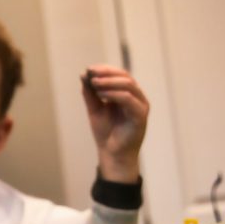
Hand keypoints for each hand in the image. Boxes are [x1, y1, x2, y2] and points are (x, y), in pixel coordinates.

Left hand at [82, 65, 148, 182]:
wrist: (112, 154)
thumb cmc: (106, 133)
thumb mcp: (94, 109)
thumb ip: (90, 93)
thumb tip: (84, 74)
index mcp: (127, 94)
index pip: (119, 75)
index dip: (105, 69)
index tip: (89, 69)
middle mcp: (136, 98)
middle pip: (125, 77)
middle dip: (107, 73)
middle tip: (91, 73)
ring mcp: (140, 106)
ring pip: (129, 85)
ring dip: (110, 81)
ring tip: (94, 83)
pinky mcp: (140, 116)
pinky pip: (129, 99)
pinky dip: (114, 94)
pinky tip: (101, 95)